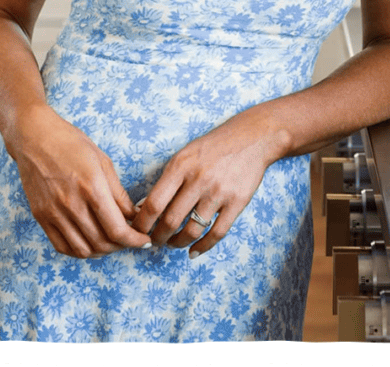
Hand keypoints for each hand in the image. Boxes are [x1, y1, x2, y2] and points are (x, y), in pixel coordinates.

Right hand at [8, 105, 151, 257]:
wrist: (34, 137)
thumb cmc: (71, 144)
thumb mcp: (103, 161)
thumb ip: (119, 193)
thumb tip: (134, 216)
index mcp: (92, 186)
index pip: (117, 229)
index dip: (134, 241)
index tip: (144, 241)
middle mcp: (72, 204)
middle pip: (101, 243)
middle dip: (121, 246)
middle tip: (130, 240)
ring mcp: (54, 213)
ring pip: (82, 250)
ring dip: (101, 251)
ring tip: (111, 242)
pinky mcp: (41, 217)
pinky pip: (62, 246)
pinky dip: (79, 251)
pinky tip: (89, 242)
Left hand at [132, 107, 286, 256]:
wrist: (252, 137)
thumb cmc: (213, 146)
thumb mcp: (185, 154)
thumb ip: (167, 179)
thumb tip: (144, 206)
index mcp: (181, 165)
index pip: (154, 203)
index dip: (142, 223)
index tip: (137, 231)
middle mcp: (198, 179)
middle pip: (170, 220)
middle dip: (158, 237)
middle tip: (154, 241)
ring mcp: (219, 192)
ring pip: (192, 230)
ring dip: (178, 243)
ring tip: (173, 244)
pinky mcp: (237, 202)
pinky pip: (216, 233)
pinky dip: (202, 247)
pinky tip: (194, 251)